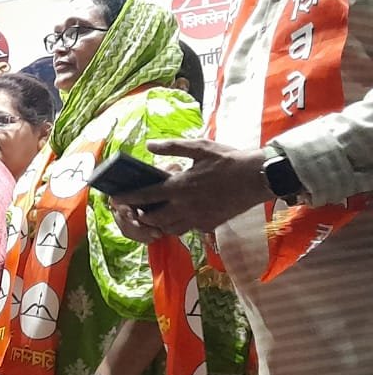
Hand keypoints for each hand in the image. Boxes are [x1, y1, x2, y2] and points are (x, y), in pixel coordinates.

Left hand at [111, 140, 272, 236]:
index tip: (116, 199)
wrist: (258, 177)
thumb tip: (149, 145)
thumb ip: (172, 147)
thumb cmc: (229, 159)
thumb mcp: (199, 147)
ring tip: (156, 213)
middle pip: (154, 218)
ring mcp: (198, 218)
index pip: (146, 196)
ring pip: (170, 228)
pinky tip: (180, 214)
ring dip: (159, 223)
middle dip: (142, 215)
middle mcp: (186, 206)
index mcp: (180, 186)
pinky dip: (179, 225)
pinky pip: (188, 229)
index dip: (129, 198)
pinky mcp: (210, 224)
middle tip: (136, 209)